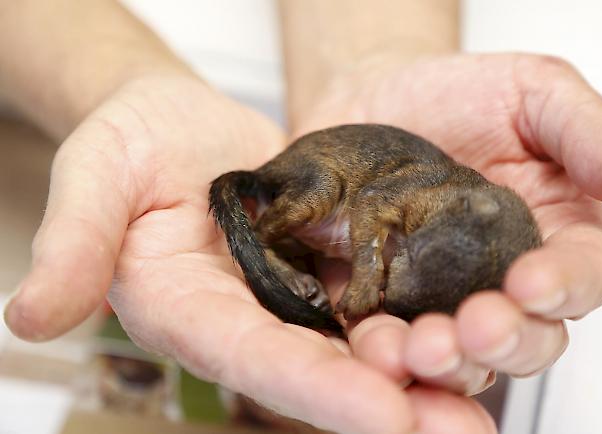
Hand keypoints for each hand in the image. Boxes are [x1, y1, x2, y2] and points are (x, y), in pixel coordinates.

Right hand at [3, 74, 495, 433]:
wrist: (178, 124)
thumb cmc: (133, 143)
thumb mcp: (96, 174)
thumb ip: (74, 240)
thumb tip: (29, 314)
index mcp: (188, 308)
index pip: (254, 358)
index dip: (317, 389)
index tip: (386, 414)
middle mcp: (245, 317)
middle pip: (319, 374)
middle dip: (389, 407)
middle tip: (463, 432)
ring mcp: (288, 298)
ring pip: (357, 350)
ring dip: (420, 378)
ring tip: (484, 402)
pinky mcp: (322, 270)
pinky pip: (373, 305)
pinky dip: (418, 326)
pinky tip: (470, 337)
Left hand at [296, 53, 601, 394]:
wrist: (373, 104)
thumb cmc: (457, 97)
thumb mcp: (530, 91)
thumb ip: (583, 130)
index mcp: (555, 232)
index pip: (584, 275)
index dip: (566, 286)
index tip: (532, 284)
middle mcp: (504, 278)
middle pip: (530, 336)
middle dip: (507, 340)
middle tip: (476, 328)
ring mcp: (443, 299)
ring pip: (464, 356)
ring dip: (447, 362)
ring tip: (420, 349)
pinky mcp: (387, 305)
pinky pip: (393, 344)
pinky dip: (386, 356)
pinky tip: (374, 348)